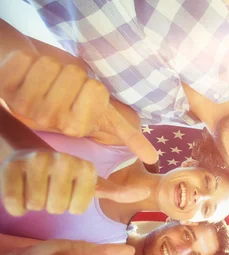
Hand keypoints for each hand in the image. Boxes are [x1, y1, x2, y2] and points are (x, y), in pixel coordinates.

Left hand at [0, 51, 157, 163]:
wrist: (33, 88)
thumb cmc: (74, 99)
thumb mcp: (104, 118)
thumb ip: (127, 136)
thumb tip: (153, 159)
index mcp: (76, 127)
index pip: (97, 89)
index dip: (93, 86)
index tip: (85, 97)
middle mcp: (50, 120)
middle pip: (75, 74)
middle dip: (72, 72)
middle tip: (63, 85)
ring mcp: (25, 105)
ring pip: (50, 65)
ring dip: (48, 64)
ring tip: (44, 79)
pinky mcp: (5, 89)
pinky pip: (23, 62)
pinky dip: (25, 60)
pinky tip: (25, 73)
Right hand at [0, 149, 149, 216]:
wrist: (27, 153)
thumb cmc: (66, 176)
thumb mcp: (93, 182)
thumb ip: (118, 191)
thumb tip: (145, 193)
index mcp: (85, 167)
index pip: (77, 209)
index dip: (71, 206)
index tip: (69, 191)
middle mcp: (63, 160)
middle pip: (57, 208)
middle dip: (52, 205)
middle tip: (50, 189)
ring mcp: (36, 161)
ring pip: (36, 206)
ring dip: (34, 204)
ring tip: (36, 187)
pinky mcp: (11, 166)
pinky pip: (15, 204)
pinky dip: (16, 205)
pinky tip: (20, 190)